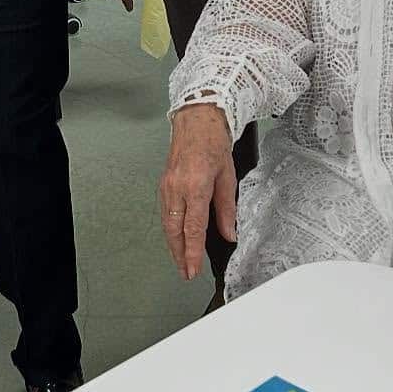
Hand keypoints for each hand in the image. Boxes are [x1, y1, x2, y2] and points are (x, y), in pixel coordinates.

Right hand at [160, 103, 236, 279]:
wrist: (196, 119)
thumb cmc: (213, 141)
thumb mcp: (227, 176)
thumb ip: (227, 209)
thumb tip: (229, 233)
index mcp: (195, 185)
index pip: (193, 228)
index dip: (192, 253)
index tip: (192, 269)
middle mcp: (177, 187)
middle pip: (174, 230)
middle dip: (179, 254)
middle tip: (185, 272)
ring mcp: (167, 185)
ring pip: (167, 222)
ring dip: (173, 244)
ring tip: (180, 259)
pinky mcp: (163, 183)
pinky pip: (166, 211)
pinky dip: (170, 228)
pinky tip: (176, 235)